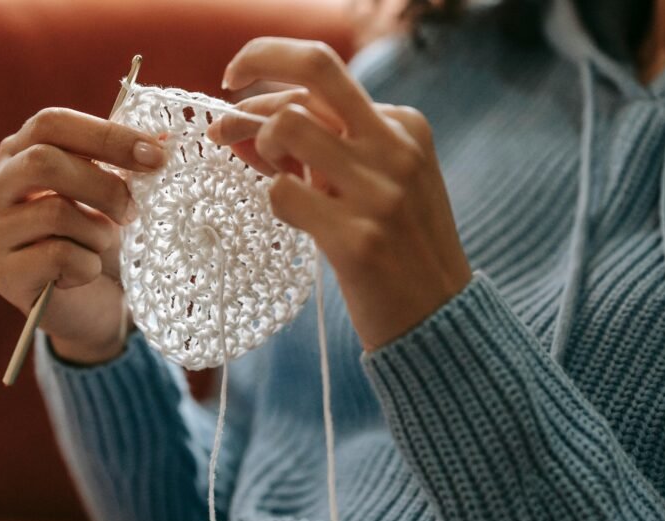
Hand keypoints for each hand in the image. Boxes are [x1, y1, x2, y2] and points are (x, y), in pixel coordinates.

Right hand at [0, 108, 164, 363]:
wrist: (95, 302)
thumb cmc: (100, 237)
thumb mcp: (116, 191)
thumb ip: (130, 160)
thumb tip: (164, 137)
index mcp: (21, 153)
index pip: (51, 124)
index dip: (106, 135)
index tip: (155, 156)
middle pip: (44, 161)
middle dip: (103, 186)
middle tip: (133, 211)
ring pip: (55, 212)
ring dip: (99, 233)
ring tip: (101, 247)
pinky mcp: (4, 273)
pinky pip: (57, 256)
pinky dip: (87, 266)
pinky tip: (84, 274)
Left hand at [208, 38, 470, 351]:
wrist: (439, 319)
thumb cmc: (402, 249)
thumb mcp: (386, 182)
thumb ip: (336, 148)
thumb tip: (255, 120)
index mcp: (406, 126)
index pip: (325, 81)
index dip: (271, 84)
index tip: (239, 100)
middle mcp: (396, 149)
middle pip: (314, 68)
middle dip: (256, 58)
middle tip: (224, 85)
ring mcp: (379, 193)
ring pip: (289, 126)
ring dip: (261, 143)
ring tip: (268, 171)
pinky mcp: (358, 240)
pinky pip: (283, 193)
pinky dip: (273, 200)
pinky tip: (290, 218)